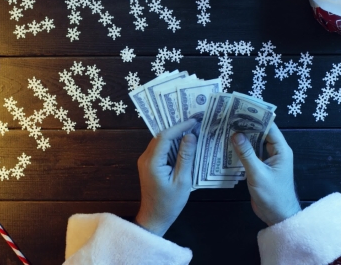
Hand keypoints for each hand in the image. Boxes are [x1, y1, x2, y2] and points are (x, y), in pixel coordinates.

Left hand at [135, 119, 196, 235]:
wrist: (154, 218)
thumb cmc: (170, 203)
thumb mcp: (182, 180)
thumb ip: (186, 157)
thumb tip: (190, 136)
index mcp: (152, 162)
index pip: (165, 136)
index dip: (179, 127)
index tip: (194, 122)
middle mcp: (145, 158)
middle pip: (161, 136)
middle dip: (177, 128)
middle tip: (195, 122)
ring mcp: (145, 161)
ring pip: (160, 141)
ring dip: (175, 135)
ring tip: (192, 129)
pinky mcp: (148, 165)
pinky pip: (160, 149)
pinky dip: (171, 144)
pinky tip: (183, 143)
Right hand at [231, 123, 300, 225]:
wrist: (278, 216)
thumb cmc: (273, 195)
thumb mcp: (258, 174)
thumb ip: (246, 154)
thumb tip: (236, 134)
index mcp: (281, 150)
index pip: (269, 127)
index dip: (255, 117)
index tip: (240, 108)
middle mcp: (275, 152)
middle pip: (260, 133)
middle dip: (246, 125)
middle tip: (228, 117)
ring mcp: (268, 160)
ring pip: (254, 143)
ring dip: (242, 138)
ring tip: (225, 128)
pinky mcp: (260, 168)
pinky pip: (251, 154)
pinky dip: (241, 150)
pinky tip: (227, 146)